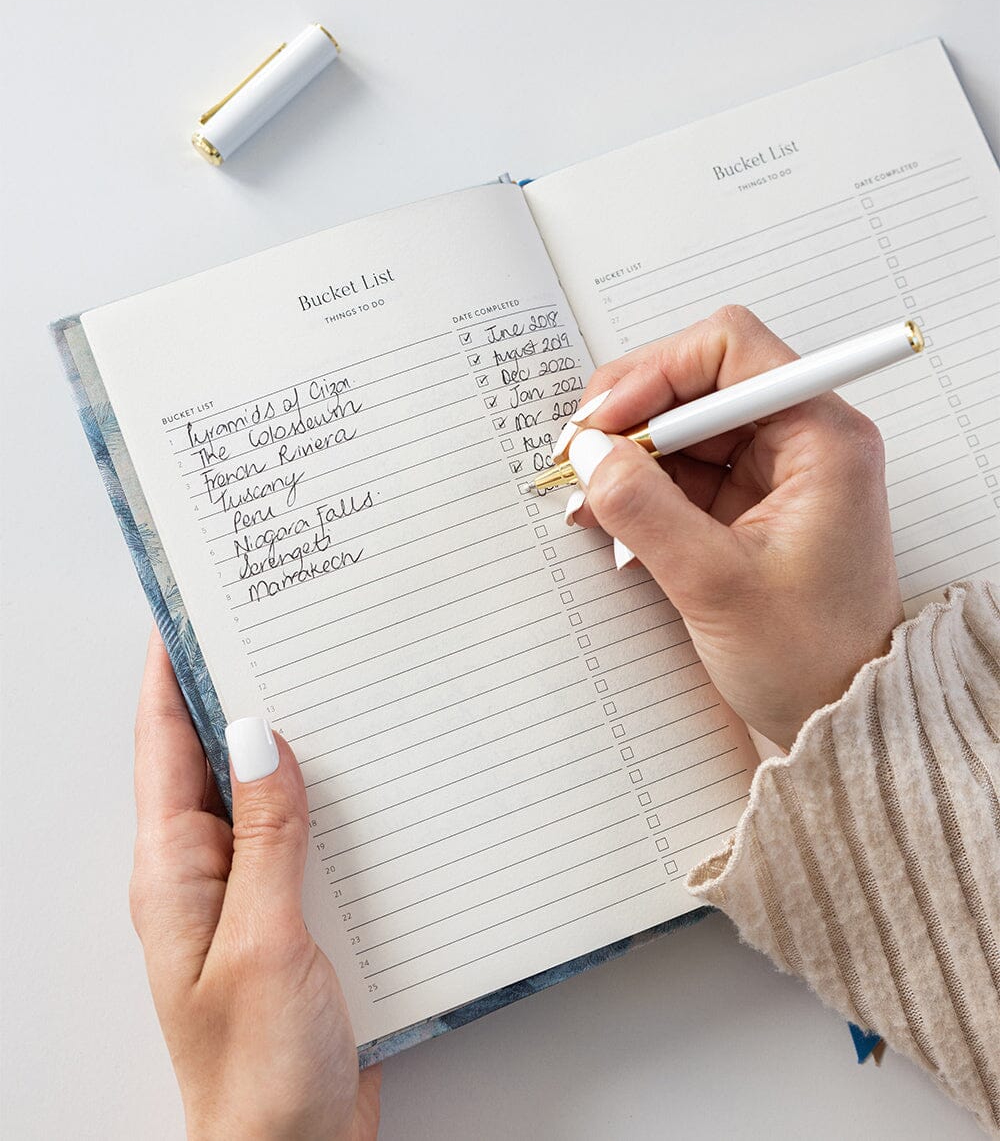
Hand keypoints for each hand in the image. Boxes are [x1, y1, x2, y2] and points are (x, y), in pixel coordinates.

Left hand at [129, 631, 380, 1139]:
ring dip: (294, 738)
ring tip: (330, 675)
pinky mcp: (299, 915)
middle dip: (238, 686)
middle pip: (214, 756)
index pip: (164, 745)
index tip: (187, 603)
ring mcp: (254, 894)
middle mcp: (207, 873)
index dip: (169, 670)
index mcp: (174, 871)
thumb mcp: (262, 941)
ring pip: (269, 790)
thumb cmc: (258, 1073)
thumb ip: (266, 835)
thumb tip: (258, 733)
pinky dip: (334, 795)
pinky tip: (372, 772)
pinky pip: (311, 834)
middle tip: (275, 621)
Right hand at [565, 306, 903, 749]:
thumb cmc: (810, 659)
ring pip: (685, 427)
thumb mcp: (715, 584)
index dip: (656, 374)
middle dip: (633, 418)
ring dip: (631, 458)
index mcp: (822, 438)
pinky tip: (615, 525)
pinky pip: (686, 470)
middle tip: (580, 458)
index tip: (606, 423)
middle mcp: (804, 439)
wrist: (843, 719)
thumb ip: (644, 510)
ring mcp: (777, 470)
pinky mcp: (752, 502)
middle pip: (699, 381)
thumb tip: (589, 453)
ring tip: (590, 503)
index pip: (730, 350)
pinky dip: (644, 489)